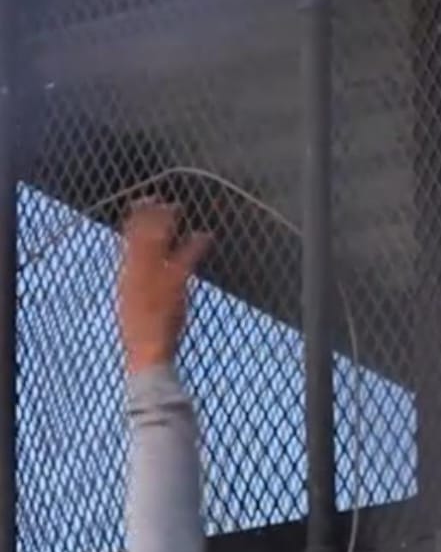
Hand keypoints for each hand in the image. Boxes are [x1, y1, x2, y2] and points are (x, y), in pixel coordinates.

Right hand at [116, 199, 211, 374]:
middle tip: (153, 198)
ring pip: (157, 244)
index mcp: (126, 282)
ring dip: (165, 224)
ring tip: (174, 207)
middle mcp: (136, 277)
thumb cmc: (143, 335)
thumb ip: (139, 288)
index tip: (136, 207)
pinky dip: (194, 246)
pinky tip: (204, 234)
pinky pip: (185, 261)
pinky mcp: (172, 287)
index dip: (131, 226)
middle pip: (139, 240)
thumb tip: (140, 275)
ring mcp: (154, 281)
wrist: (148, 353)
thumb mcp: (133, 307)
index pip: (126, 247)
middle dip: (146, 218)